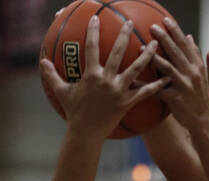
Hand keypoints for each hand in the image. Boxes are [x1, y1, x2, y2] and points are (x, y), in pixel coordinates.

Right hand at [40, 17, 168, 139]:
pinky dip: (156, 85)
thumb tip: (41, 61)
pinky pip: (145, 92)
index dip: (92, 32)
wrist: (86, 133)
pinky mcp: (128, 102)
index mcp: (91, 75)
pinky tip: (167, 78)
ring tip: (155, 45)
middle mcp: (106, 80)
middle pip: (117, 53)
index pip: (91, 48)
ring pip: (135, 70)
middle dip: (125, 36)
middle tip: (131, 23)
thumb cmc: (74, 112)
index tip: (95, 18)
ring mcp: (119, 91)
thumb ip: (52, 75)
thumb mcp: (61, 92)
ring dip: (147, 56)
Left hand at [149, 18, 208, 131]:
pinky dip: (145, 85)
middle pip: (176, 53)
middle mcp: (192, 74)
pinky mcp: (175, 99)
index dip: (175, 31)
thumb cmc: (200, 95)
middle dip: (164, 38)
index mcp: (197, 66)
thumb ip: (195, 55)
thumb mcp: (202, 74)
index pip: (186, 45)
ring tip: (142, 47)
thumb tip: (188, 37)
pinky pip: (157, 89)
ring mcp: (184, 86)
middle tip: (152, 27)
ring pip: (167, 68)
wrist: (204, 119)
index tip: (166, 20)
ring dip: (154, 57)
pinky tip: (134, 79)